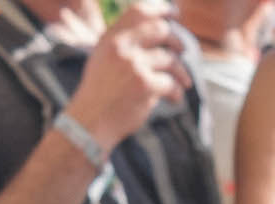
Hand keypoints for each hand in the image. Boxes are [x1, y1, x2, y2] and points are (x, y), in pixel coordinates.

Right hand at [70, 3, 189, 150]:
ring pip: (170, 59)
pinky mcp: (145, 85)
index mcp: (111, 38)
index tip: (174, 14)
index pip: (139, 11)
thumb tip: (156, 29)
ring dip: (181, 72)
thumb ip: (124, 43)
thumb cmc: (99, 93)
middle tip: (183, 50)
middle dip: (177, 40)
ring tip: (185, 82)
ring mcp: (134, 65)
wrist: (90, 122)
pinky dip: (176, 92)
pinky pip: (171, 83)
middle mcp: (122, 47)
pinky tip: (175, 99)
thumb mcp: (103, 59)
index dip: (161, 9)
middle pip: (160, 30)